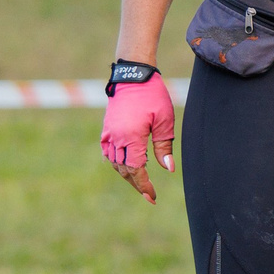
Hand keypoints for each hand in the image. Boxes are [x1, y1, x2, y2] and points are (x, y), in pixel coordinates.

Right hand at [99, 73, 174, 203]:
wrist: (133, 76)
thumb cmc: (153, 96)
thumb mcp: (164, 121)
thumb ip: (164, 146)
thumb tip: (167, 170)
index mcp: (130, 137)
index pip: (135, 170)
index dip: (144, 185)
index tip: (152, 197)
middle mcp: (115, 138)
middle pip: (124, 170)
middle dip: (136, 183)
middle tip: (149, 195)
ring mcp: (108, 134)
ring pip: (114, 163)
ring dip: (126, 174)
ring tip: (140, 183)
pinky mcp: (106, 129)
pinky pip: (108, 153)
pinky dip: (116, 163)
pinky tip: (126, 167)